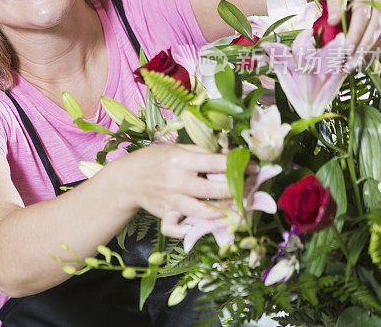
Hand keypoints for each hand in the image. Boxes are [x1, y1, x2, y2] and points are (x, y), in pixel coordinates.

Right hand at [112, 143, 240, 238]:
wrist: (126, 179)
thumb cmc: (153, 160)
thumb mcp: (175, 149)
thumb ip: (201, 152)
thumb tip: (229, 155)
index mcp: (179, 160)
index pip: (215, 163)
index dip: (238, 166)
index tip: (254, 168)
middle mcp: (176, 180)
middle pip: (214, 189)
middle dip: (237, 190)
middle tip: (249, 189)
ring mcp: (171, 200)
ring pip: (201, 211)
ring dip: (223, 212)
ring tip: (237, 209)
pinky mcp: (165, 215)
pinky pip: (177, 228)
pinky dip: (189, 231)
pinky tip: (203, 227)